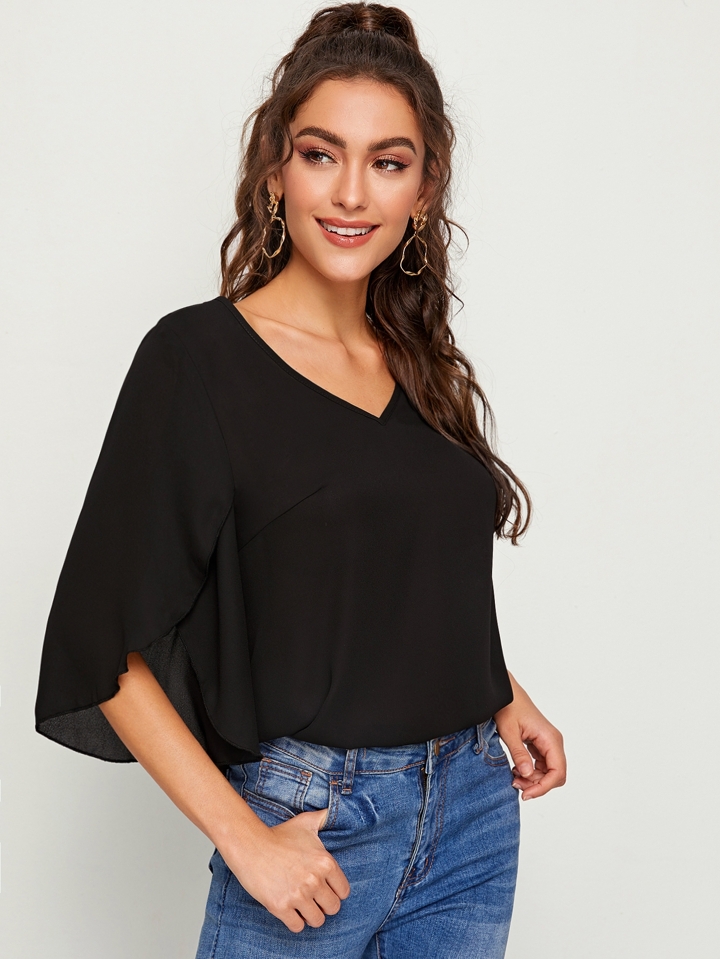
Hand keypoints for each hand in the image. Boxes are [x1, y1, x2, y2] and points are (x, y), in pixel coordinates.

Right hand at [221, 807, 350, 932]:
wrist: (250, 845)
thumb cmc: (279, 835)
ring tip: (303, 907)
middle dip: (324, 905)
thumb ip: (323, 818)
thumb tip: (332, 811)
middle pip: (333, 908)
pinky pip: (297, 927)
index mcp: (325, 862)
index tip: (325, 889)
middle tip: (314, 899)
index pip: (344, 891)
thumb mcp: (305, 823)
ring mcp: (298, 895)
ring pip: (317, 920)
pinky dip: (295, 922)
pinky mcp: (281, 907)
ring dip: (311, 915)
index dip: (335, 892)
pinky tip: (290, 911)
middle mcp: (315, 880)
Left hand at [493, 673, 566, 799]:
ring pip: (549, 772)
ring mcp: (548, 743)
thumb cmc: (508, 707)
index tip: (526, 794)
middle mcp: (553, 742)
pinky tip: (517, 770)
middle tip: (516, 785)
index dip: (544, 787)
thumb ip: (519, 754)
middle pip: (555, 775)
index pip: (557, 772)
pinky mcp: (542, 744)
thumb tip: (527, 775)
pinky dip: (531, 772)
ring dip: (534, 780)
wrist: (506, 693)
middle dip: (538, 785)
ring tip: (514, 778)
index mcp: (550, 739)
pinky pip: (542, 765)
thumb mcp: (509, 732)